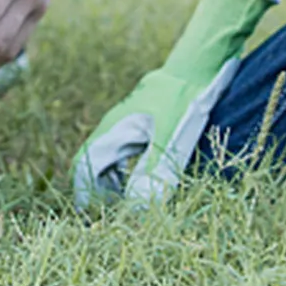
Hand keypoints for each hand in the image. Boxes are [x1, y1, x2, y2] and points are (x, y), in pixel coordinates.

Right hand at [72, 0, 277, 207]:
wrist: (201, 66)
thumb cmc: (187, 100)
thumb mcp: (174, 140)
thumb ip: (154, 174)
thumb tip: (136, 210)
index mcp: (114, 130)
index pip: (84, 166)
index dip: (86, 196)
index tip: (99, 219)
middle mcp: (115, 128)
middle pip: (95, 168)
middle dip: (103, 196)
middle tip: (125, 219)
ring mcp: (128, 125)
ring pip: (112, 163)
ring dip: (118, 187)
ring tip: (139, 208)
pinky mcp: (144, 125)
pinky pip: (127, 156)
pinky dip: (132, 175)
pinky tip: (153, 185)